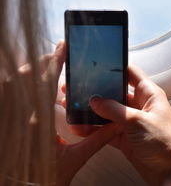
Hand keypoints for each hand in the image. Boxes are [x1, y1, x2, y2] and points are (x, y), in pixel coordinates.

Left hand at [1, 42, 116, 185]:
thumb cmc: (44, 179)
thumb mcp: (73, 161)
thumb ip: (94, 142)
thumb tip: (112, 127)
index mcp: (40, 124)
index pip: (47, 83)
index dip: (56, 62)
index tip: (63, 47)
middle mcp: (24, 116)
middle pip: (30, 77)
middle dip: (44, 60)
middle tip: (58, 53)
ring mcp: (14, 116)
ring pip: (16, 82)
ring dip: (32, 68)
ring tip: (47, 63)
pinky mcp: (12, 119)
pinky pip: (10, 92)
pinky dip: (21, 81)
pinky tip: (33, 81)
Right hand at [89, 65, 170, 185]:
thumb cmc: (166, 144)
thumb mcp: (138, 121)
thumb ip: (114, 110)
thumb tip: (95, 101)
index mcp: (148, 94)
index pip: (130, 73)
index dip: (115, 67)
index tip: (98, 66)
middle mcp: (139, 105)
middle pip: (114, 92)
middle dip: (98, 92)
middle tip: (80, 89)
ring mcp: (131, 121)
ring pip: (108, 112)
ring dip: (93, 112)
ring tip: (76, 108)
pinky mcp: (125, 136)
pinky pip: (106, 129)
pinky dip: (94, 129)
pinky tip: (82, 127)